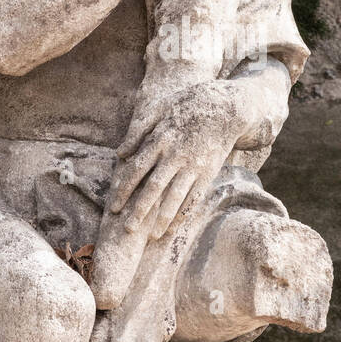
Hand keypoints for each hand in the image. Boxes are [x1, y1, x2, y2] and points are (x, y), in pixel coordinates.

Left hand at [108, 80, 243, 240]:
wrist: (226, 108)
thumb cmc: (188, 104)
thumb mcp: (159, 107)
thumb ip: (138, 130)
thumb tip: (120, 153)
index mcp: (160, 139)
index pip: (137, 169)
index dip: (124, 189)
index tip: (114, 206)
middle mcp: (175, 156)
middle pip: (154, 187)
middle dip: (139, 210)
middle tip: (127, 229)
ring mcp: (193, 166)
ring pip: (174, 197)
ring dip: (161, 218)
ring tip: (151, 236)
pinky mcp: (207, 174)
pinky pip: (193, 198)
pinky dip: (182, 214)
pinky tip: (173, 228)